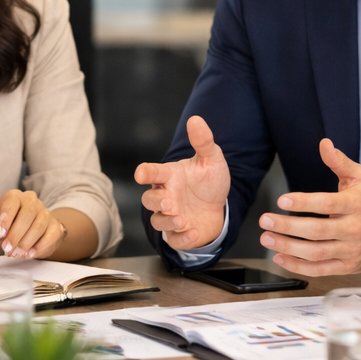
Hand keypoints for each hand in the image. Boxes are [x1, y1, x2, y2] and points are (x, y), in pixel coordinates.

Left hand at [0, 190, 63, 258]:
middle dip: (15, 234)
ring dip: (25, 242)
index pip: (11, 202)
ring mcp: (45, 213)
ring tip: (16, 253)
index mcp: (15, 197)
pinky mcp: (55, 226)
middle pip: (26, 215)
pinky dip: (39, 247)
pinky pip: (50, 235)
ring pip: (38, 226)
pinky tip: (29, 254)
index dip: (5, 218)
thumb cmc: (11, 227)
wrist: (35, 233)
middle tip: (6, 249)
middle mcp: (32, 201)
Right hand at [135, 115, 230, 250]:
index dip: (145, 173)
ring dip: (168, 221)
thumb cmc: (209, 182)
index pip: (152, 172)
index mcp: (170, 177)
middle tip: (169, 202)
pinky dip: (182, 238)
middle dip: (156, 202)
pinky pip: (174, 240)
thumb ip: (204, 142)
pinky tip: (193, 232)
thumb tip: (196, 120)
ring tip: (183, 219)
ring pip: (158, 222)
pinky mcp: (179, 234)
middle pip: (149, 201)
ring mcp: (171, 216)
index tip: (140, 174)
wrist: (220, 207)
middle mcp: (167, 196)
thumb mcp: (212, 160)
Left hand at [256, 138, 360, 275]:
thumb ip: (339, 162)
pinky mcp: (347, 267)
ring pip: (315, 253)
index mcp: (356, 205)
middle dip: (288, 227)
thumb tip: (324, 144)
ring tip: (267, 238)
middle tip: (265, 220)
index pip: (327, 204)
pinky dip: (298, 267)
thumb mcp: (359, 178)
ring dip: (288, 247)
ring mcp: (350, 250)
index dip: (304, 202)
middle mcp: (353, 229)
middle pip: (317, 231)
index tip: (282, 200)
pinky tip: (279, 258)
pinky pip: (320, 270)